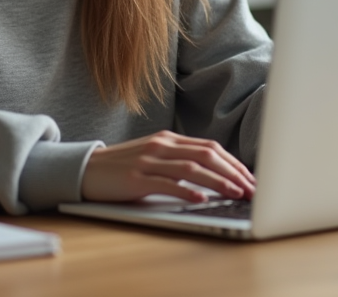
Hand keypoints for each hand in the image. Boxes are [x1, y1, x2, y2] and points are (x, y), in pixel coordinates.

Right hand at [81, 130, 255, 202]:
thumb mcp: (154, 156)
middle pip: (207, 155)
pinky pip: (166, 183)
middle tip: (251, 188)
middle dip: (233, 172)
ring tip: (235, 193)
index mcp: (169, 140)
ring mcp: (149, 161)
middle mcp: (162, 146)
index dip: (233, 163)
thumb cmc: (123, 167)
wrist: (86, 169)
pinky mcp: (136, 179)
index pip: (210, 148)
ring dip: (218, 182)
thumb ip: (179, 159)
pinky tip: (201, 198)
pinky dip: (186, 191)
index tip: (250, 178)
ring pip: (192, 168)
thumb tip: (213, 174)